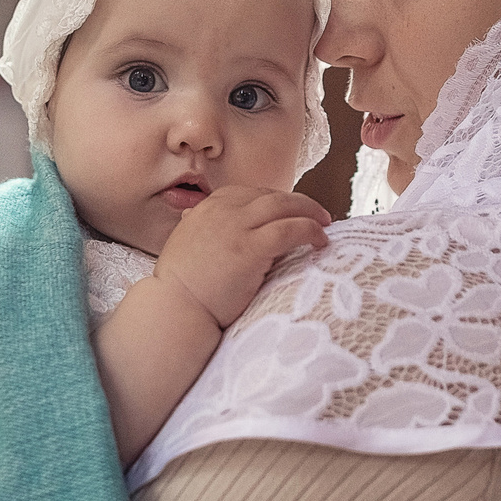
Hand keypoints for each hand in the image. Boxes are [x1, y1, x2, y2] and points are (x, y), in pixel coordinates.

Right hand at [152, 185, 330, 327]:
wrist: (175, 308)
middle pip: (272, 195)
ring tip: (324, 225)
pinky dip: (310, 231)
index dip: (275, 200)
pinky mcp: (251, 247)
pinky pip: (290, 229)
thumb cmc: (179, 286)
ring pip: (285, 206)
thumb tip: (194, 215)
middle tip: (317, 215)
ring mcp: (237, 227)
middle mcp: (223, 210)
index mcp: (208, 207)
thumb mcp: (184, 243)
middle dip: (298, 203)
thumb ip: (196, 226)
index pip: (251, 193)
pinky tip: (321, 241)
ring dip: (310, 212)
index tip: (289, 211)